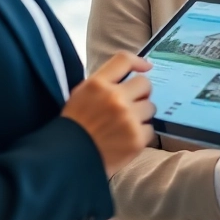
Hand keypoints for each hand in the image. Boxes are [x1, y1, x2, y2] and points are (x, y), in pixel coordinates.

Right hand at [62, 51, 155, 174]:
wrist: (68, 159)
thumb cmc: (75, 125)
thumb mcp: (81, 94)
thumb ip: (105, 81)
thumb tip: (140, 68)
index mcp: (97, 84)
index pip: (124, 59)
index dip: (138, 62)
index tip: (146, 67)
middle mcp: (115, 98)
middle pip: (145, 83)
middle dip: (140, 93)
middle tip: (131, 103)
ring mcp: (128, 118)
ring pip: (150, 107)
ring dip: (141, 114)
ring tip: (126, 124)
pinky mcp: (137, 139)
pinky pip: (150, 128)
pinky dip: (141, 134)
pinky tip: (126, 138)